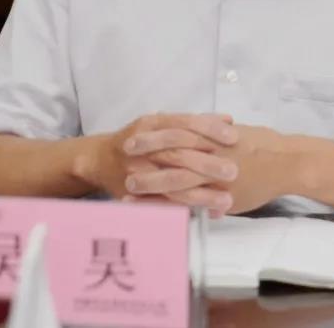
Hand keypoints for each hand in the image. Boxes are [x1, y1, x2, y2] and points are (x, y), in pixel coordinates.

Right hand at [79, 113, 238, 212]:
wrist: (100, 160)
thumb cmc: (139, 139)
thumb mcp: (160, 123)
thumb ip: (191, 122)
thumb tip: (228, 120)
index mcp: (150, 124)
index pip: (182, 124)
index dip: (208, 129)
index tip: (233, 137)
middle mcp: (142, 146)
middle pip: (178, 153)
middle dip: (207, 163)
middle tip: (233, 171)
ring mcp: (137, 171)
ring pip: (172, 182)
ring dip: (201, 193)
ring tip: (226, 199)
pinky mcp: (136, 195)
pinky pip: (163, 203)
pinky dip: (187, 209)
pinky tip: (207, 213)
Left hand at [127, 124, 291, 214]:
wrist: (287, 162)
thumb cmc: (263, 144)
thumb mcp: (235, 133)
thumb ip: (214, 135)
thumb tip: (195, 127)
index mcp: (211, 134)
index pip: (175, 132)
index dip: (152, 135)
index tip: (132, 137)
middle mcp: (209, 151)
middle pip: (170, 150)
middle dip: (146, 153)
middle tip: (123, 154)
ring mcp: (214, 173)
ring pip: (175, 178)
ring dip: (151, 184)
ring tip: (127, 191)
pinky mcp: (220, 193)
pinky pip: (189, 200)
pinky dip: (170, 206)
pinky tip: (154, 212)